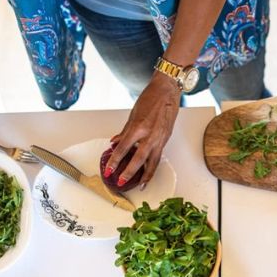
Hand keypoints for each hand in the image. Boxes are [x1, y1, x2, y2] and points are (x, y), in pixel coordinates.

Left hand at [103, 73, 180, 187]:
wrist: (167, 91)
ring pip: (152, 162)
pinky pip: (158, 156)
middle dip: (128, 172)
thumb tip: (115, 142)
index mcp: (138, 127)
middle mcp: (150, 135)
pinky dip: (153, 166)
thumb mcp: (133, 114)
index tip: (109, 170)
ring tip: (140, 185)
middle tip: (121, 181)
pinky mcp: (166, 139)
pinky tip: (149, 172)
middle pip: (138, 159)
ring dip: (145, 176)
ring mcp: (160, 138)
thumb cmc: (151, 98)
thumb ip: (125, 131)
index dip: (115, 161)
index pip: (123, 148)